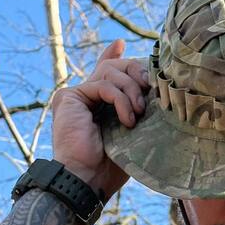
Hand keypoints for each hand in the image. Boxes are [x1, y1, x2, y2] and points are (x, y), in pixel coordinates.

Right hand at [51, 39, 148, 199]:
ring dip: (131, 90)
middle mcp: (85, 97)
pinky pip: (103, 85)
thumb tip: (155, 94)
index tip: (120, 44)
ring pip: (111, 72)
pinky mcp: (69, 97)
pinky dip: (120, 100)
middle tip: (151, 91)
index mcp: (98, 104)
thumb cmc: (111, 167)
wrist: (87, 180)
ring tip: (138, 114)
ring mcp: (76, 96)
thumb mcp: (132, 134)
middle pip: (115, 67)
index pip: (106, 72)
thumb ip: (136, 110)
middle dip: (137, 73)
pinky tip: (127, 120)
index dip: (113, 56)